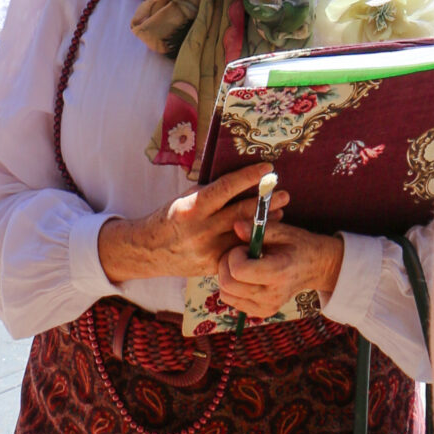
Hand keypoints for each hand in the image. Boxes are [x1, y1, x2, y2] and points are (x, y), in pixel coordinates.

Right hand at [98, 161, 286, 287]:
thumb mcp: (184, 198)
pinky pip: (239, 252)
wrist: (149, 251)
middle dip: (266, 202)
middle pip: (242, 212)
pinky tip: (266, 234)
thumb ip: (209, 190)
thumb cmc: (170, 218)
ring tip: (281, 211)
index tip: (267, 168)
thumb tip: (238, 177)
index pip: (226, 187)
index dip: (249, 177)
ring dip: (266, 223)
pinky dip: (254, 242)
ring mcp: (209, 250)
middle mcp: (202, 228)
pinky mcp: (214, 265)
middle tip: (284, 193)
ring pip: (245, 234)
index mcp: (192, 206)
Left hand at [215, 222, 343, 320]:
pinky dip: (232, 287)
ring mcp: (267, 307)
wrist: (315, 267)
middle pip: (228, 285)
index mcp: (278, 273)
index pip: (239, 271)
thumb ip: (259, 229)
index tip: (244, 246)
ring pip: (226, 294)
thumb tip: (236, 226)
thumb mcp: (284, 231)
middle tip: (238, 253)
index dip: (234, 255)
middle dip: (225, 265)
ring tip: (242, 264)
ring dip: (227, 276)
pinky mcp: (262, 312)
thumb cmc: (299, 245)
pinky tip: (245, 276)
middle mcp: (272, 296)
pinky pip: (232, 301)